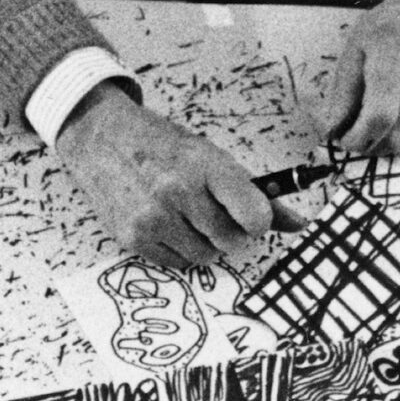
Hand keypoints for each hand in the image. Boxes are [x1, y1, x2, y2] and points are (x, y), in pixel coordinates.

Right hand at [55, 82, 272, 267]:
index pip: (255, 215)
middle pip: (231, 240)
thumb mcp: (210, 155)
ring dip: (203, 243)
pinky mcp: (132, 237)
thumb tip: (299, 224)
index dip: (258, 221)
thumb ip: (255, 193)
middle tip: (210, 210)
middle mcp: (178, 191)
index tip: (250, 216)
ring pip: (205, 256)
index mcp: (206, 164)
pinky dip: (178, 250)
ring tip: (186, 216)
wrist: (100, 137)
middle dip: (228, 230)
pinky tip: (166, 223)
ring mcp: (153, 216)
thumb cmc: (161, 145)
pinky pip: (176, 263)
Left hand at [320, 0, 399, 155]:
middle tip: (357, 135)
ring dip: (389, 144)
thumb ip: (341, 93)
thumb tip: (331, 132)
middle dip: (369, 145)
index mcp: (393, 57)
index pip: (379, 115)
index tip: (344, 139)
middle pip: (395, 137)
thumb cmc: (385, 31)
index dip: (357, 137)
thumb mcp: (353, 49)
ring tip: (378, 123)